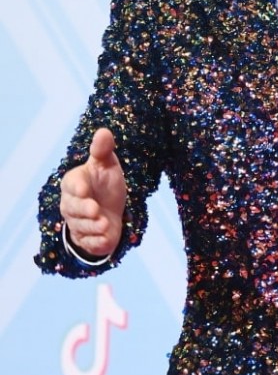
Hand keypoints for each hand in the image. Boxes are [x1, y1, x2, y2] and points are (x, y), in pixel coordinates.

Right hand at [60, 128, 126, 258]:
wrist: (110, 210)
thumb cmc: (105, 184)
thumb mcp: (106, 165)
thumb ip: (102, 151)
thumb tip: (104, 131)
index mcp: (75, 183)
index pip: (71, 184)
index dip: (77, 187)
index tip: (84, 189)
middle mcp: (71, 204)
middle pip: (72, 208)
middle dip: (84, 210)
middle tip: (96, 209)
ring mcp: (78, 223)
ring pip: (81, 227)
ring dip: (93, 227)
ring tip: (105, 224)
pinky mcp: (87, 240)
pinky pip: (89, 243)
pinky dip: (97, 242)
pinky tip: (106, 239)